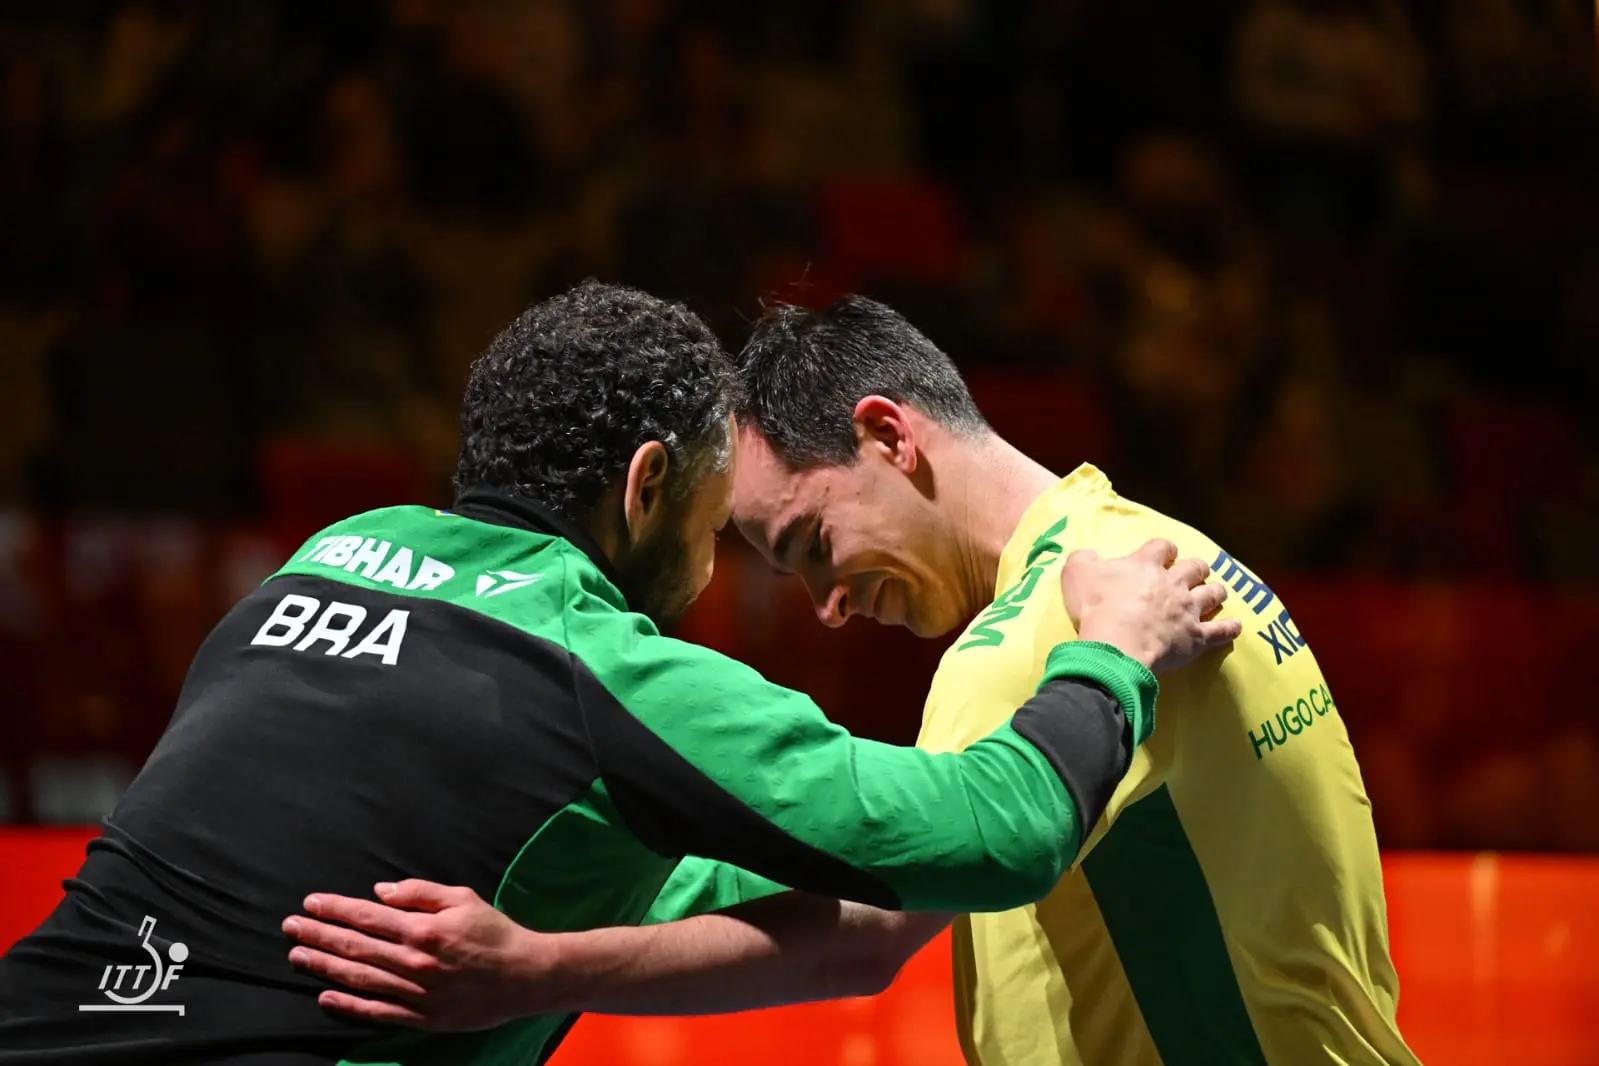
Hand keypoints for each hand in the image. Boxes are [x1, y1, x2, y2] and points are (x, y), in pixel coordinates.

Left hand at [284, 880, 555, 1030]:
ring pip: (359, 977)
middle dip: (318, 935)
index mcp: (424, 929)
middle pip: (355, 946)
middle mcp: (414, 961)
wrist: (525, 977)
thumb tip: (380, 892)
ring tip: (297, 956)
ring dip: (324, 966)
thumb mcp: (463, 898)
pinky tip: (325, 995)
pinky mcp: (421, 1016)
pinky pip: (377, 1010)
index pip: (367, 917)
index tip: (310, 904)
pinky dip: (348, 1003)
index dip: (335, 909)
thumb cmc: (495, 933)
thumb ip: (420, 892)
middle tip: (290, 928)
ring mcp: (416, 991)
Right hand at [1061, 539, 1241, 673]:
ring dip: (1215, 591)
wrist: (1116, 645)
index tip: (1164, 554)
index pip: (1162, 547)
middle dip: (1196, 568)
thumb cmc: (1096, 608)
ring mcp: (1188, 610)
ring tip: (1217, 592)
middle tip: (1193, 573)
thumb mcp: (1076, 574)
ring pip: (1212, 594)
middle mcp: (1172, 583)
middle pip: (1194, 567)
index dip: (1165, 549)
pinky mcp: (1196, 637)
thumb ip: (1083, 559)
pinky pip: (1220, 631)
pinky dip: (1230, 628)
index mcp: (1146, 565)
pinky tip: (1237, 626)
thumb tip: (1088, 555)